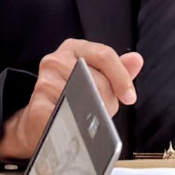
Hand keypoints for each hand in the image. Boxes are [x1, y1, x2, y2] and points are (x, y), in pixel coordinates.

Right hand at [0, 39, 143, 161]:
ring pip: (86, 98)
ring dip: (94, 115)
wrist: (38, 124)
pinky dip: (78, 124)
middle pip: (98, 79)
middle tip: (103, 112)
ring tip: (87, 119)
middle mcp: (55, 59)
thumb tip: (136, 59)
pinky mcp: (38, 104)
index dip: (121, 77)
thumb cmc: (70, 99)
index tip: (130, 97)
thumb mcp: (95, 81)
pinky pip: (69, 114)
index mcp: (74, 48)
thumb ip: (117, 71)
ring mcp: (44, 80)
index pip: (105, 55)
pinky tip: (76, 125)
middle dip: (108, 100)